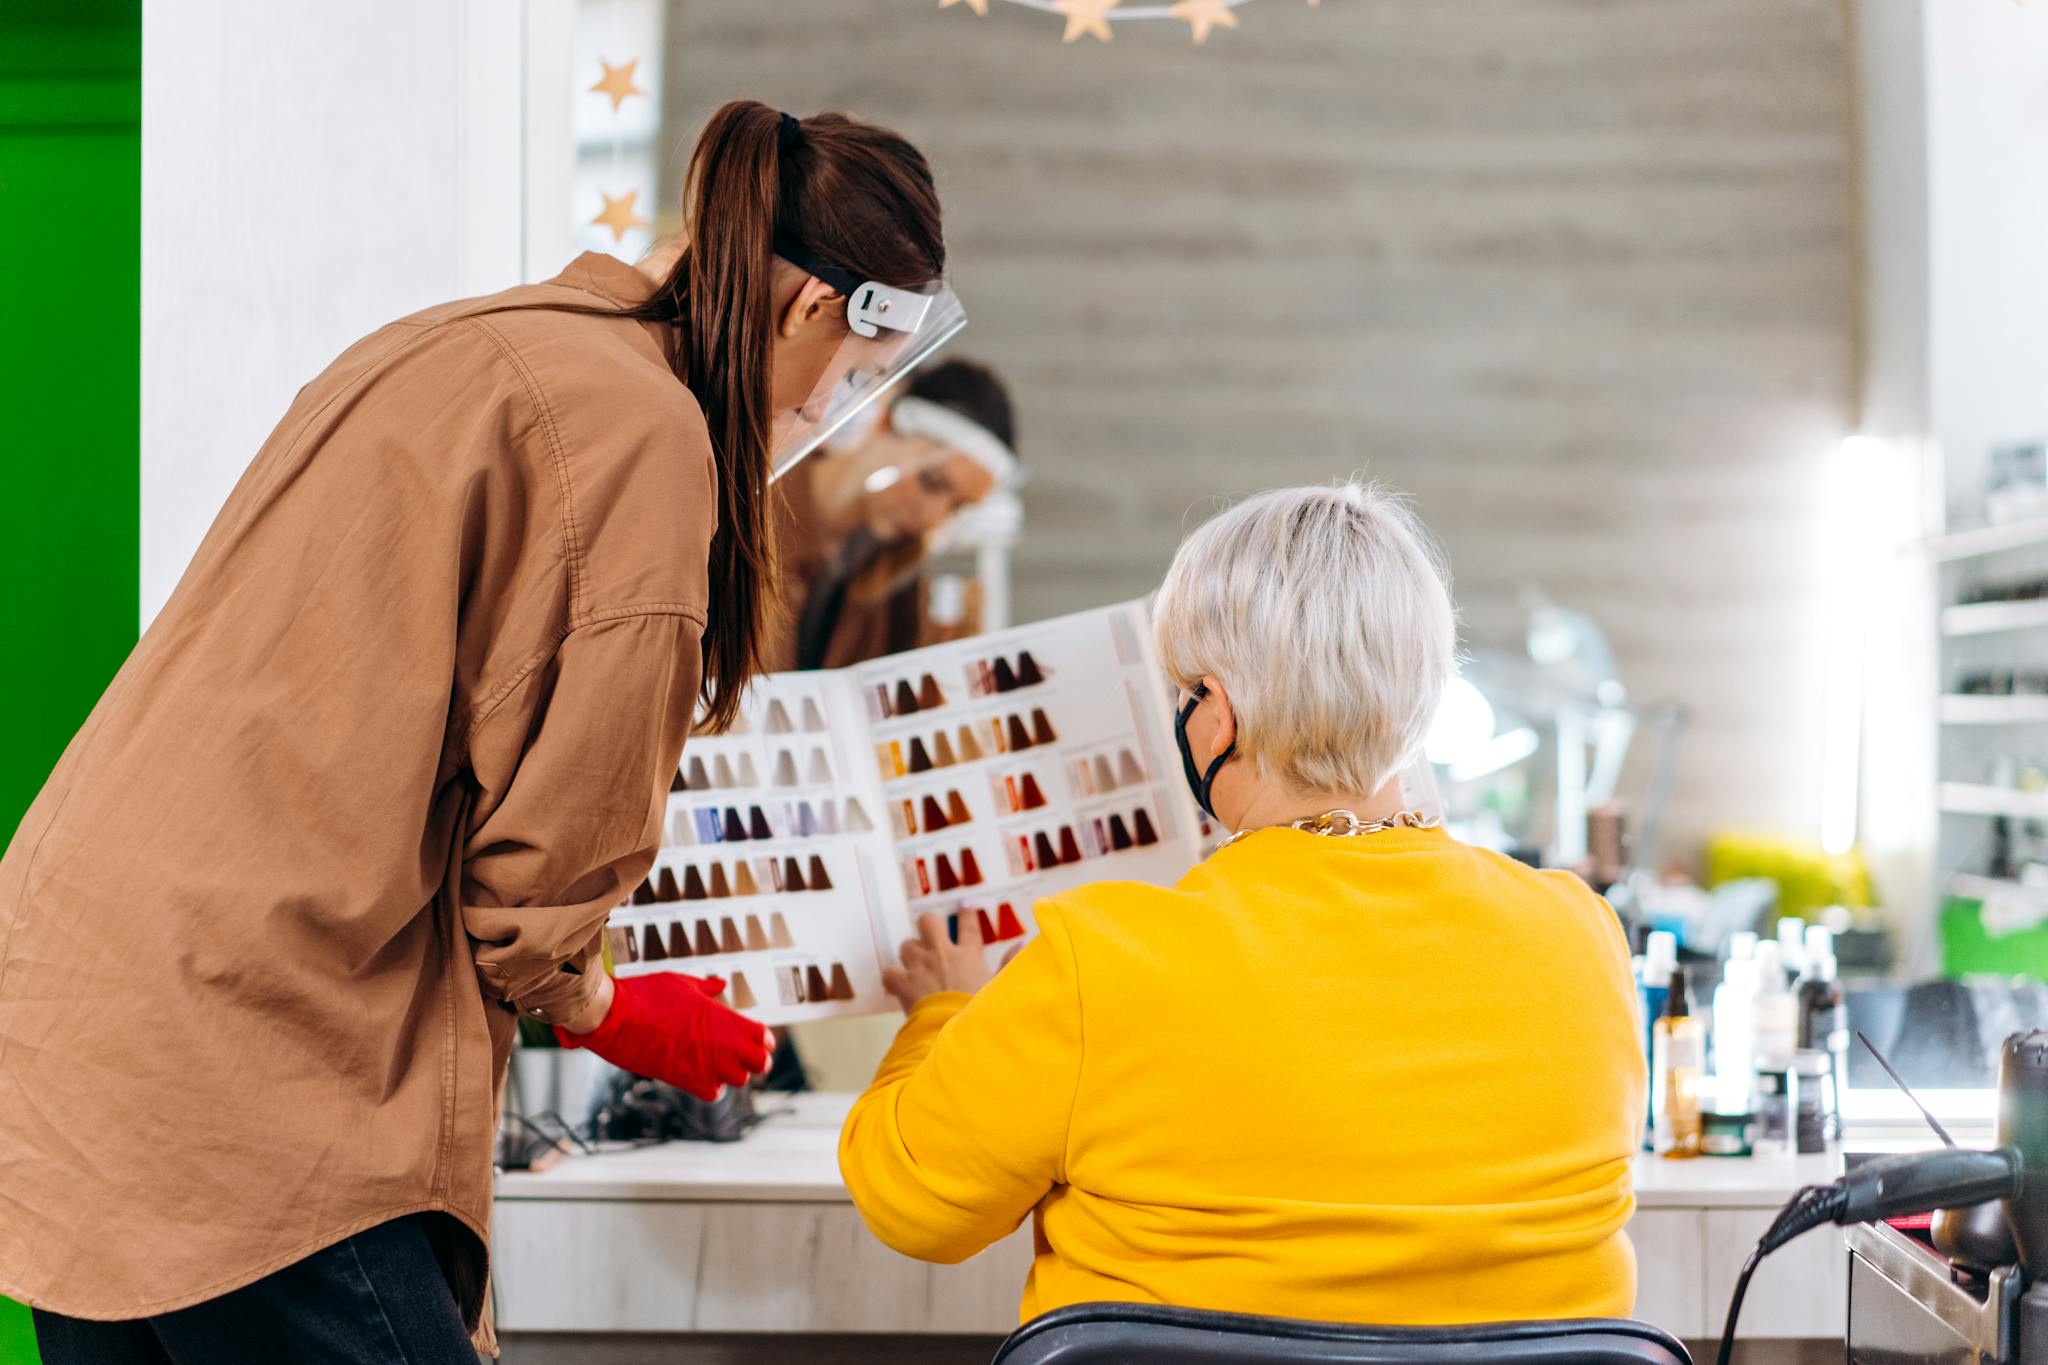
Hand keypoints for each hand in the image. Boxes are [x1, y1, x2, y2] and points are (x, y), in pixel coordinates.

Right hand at [555, 972, 773, 1100]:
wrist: (616, 1017)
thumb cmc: (646, 994)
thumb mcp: (681, 983)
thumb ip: (706, 987)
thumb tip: (721, 984)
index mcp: (722, 1016)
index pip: (761, 1035)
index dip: (763, 1039)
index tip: (759, 1039)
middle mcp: (721, 1043)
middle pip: (759, 1062)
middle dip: (757, 1060)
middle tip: (748, 1058)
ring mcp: (706, 1064)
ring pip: (739, 1080)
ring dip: (733, 1074)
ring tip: (721, 1065)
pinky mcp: (686, 1080)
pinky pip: (713, 1093)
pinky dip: (711, 1087)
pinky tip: (701, 1076)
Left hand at [882, 911, 1020, 1013]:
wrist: (954, 1028)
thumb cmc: (980, 1010)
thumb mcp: (1000, 986)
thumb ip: (1010, 964)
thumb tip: (1022, 945)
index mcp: (967, 955)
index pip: (968, 927)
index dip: (966, 913)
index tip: (964, 904)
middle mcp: (941, 954)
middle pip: (928, 923)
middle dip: (927, 925)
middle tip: (929, 935)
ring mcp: (920, 967)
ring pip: (907, 945)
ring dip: (910, 952)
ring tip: (914, 963)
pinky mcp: (903, 983)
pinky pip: (889, 973)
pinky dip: (891, 978)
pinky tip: (895, 985)